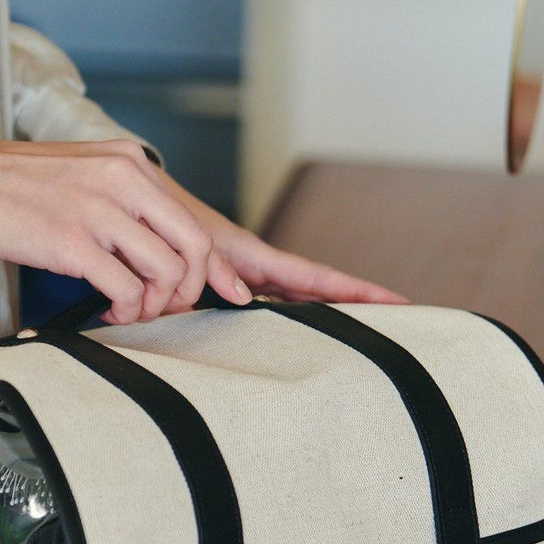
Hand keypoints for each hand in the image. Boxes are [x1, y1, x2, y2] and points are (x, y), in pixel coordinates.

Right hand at [0, 139, 251, 323]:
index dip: (214, 265)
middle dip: (189, 288)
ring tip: (132, 311)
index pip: (194, 218)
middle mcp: (124, 178)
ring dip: (155, 304)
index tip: (220, 292)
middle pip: (194, 246)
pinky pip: (127, 289)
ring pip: (166, 271)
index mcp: (132, 163)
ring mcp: (100, 209)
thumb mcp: (88, 177)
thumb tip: (163, 250)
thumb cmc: (19, 187)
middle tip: (169, 307)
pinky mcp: (74, 241)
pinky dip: (126, 311)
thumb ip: (129, 203)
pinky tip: (110, 313)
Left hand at [155, 169, 408, 307]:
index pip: (316, 278)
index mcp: (254, 258)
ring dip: (331, 310)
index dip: (355, 290)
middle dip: (359, 301)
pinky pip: (270, 303)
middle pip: (319, 290)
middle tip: (402, 318)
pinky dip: (293, 314)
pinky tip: (307, 335)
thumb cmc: (163, 221)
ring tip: (368, 329)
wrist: (140, 209)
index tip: (397, 301)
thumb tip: (244, 295)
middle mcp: (258, 270)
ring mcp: (248, 279)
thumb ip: (212, 266)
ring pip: (298, 299)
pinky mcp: (229, 288)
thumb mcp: (190, 243)